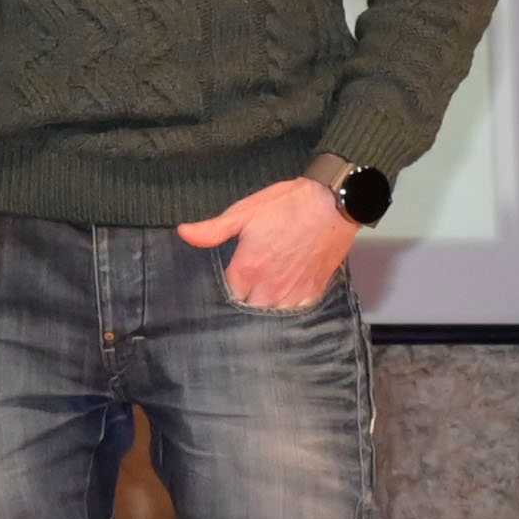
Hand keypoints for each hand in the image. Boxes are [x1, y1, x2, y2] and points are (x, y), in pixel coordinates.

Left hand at [178, 175, 355, 313]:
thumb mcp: (245, 212)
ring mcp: (292, 294)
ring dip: (264, 308)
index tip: (223, 286)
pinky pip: (295, 312)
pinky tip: (284, 295)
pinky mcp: (313, 293)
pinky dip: (288, 307)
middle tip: (243, 290)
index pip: (225, 298)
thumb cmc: (289, 205)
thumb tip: (184, 233)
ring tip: (262, 295)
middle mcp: (268, 288)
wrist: (334, 204)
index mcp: (247, 270)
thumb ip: (212, 230)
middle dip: (243, 303)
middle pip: (247, 311)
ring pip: (270, 315)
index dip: (222, 293)